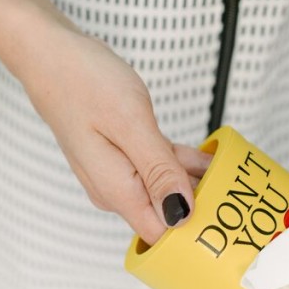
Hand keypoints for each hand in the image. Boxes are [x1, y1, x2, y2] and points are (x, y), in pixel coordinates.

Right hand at [15, 15, 210, 243]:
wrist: (48, 52)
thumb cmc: (82, 80)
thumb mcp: (131, 123)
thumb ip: (159, 172)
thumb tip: (181, 215)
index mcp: (117, 190)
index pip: (162, 235)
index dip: (195, 231)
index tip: (227, 215)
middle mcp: (115, 191)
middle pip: (168, 216)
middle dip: (203, 207)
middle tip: (239, 192)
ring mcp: (117, 175)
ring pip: (166, 190)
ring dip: (196, 182)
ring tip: (232, 173)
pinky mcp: (121, 158)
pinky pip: (158, 169)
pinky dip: (181, 165)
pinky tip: (207, 158)